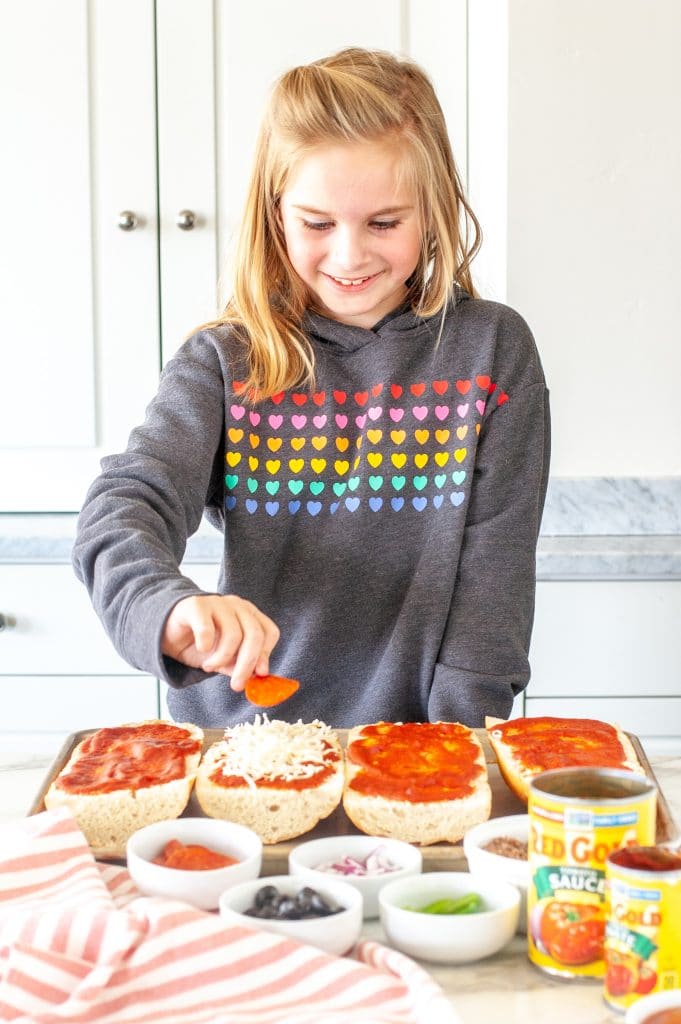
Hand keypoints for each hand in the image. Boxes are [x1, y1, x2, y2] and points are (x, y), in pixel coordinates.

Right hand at [161, 595, 279, 690]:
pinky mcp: (196, 605)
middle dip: (247, 664)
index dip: (265, 655)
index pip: (269, 632)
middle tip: (236, 684)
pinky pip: (207, 628)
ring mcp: (217, 602)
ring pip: (234, 634)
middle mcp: (236, 606)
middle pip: (254, 635)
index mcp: (248, 615)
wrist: (166, 632)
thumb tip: (257, 676)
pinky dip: (206, 645)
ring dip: (222, 658)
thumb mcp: (222, 659)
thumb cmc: (198, 643)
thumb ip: (239, 664)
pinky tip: (201, 650)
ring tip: (209, 666)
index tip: (257, 675)